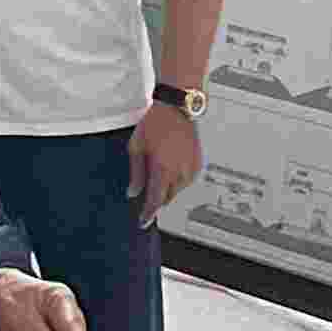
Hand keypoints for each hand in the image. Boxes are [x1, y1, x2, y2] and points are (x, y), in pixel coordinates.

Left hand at [128, 102, 203, 228]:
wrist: (178, 108)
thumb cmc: (156, 124)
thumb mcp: (137, 147)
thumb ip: (135, 173)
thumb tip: (132, 192)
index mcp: (163, 169)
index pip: (156, 201)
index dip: (148, 214)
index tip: (143, 222)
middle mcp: (180, 172)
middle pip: (167, 198)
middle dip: (157, 199)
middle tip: (146, 196)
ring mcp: (191, 168)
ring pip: (177, 190)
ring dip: (167, 189)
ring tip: (157, 171)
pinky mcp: (198, 164)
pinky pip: (186, 181)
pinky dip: (177, 180)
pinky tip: (169, 168)